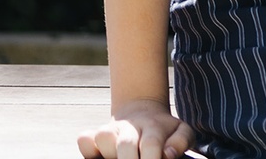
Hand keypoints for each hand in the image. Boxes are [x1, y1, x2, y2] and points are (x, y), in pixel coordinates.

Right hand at [76, 98, 194, 158]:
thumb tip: (168, 154)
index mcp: (154, 127)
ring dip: (109, 151)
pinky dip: (87, 148)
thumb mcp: (181, 132)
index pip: (151, 144)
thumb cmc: (164, 130)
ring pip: (103, 136)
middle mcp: (130, 126)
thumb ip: (180, 142)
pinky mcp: (94, 134)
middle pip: (126, 144)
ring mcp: (111, 129)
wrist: (143, 111)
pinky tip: (100, 155)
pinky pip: (84, 139)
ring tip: (118, 158)